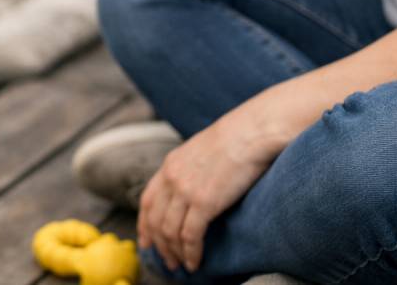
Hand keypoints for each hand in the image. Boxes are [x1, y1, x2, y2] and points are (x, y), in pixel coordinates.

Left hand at [138, 113, 275, 272]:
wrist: (252, 131)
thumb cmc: (236, 139)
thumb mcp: (201, 151)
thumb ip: (191, 170)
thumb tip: (194, 188)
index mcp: (170, 165)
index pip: (147, 200)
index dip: (144, 224)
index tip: (146, 240)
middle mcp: (171, 178)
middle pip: (155, 220)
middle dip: (159, 245)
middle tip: (167, 262)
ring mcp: (185, 190)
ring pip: (170, 231)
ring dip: (175, 253)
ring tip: (182, 265)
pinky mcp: (204, 202)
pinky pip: (190, 236)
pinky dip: (191, 253)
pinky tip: (196, 262)